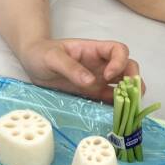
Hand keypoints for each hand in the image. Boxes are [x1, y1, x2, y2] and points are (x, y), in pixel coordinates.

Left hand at [19, 38, 139, 102]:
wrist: (31, 62)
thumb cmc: (41, 53)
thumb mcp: (52, 57)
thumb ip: (70, 68)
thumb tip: (91, 82)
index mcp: (94, 50)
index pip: (118, 50)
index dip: (119, 62)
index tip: (108, 76)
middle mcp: (100, 64)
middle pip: (128, 67)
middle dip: (133, 79)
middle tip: (127, 94)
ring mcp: (98, 79)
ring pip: (123, 84)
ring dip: (130, 94)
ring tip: (129, 107)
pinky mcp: (92, 93)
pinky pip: (109, 98)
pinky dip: (117, 105)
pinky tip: (117, 113)